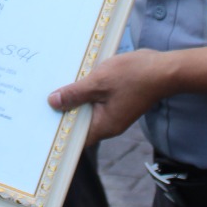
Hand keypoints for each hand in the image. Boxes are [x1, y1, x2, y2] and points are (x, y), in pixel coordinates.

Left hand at [47, 48, 168, 143]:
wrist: (165, 69)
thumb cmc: (134, 75)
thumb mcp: (99, 81)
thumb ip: (75, 93)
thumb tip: (53, 102)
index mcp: (105, 125)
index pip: (76, 137)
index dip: (58, 131)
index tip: (41, 121)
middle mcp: (109, 123)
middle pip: (79, 122)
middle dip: (63, 111)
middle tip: (41, 100)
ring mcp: (115, 112)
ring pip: (87, 109)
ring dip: (74, 99)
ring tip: (54, 87)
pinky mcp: (118, 100)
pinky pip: (96, 99)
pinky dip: (85, 91)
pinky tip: (75, 78)